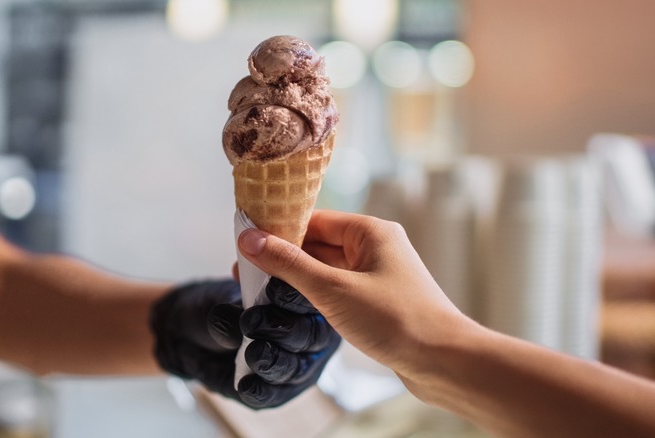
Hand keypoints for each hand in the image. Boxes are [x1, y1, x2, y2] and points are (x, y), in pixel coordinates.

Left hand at [149, 278, 339, 408]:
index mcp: (308, 302)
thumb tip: (234, 320)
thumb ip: (231, 310)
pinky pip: (276, 395)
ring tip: (252, 353)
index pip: (311, 298)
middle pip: (311, 335)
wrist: (202, 339)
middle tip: (251, 322)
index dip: (294, 294)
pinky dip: (261, 390)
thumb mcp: (221, 300)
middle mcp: (312, 335)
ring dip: (273, 361)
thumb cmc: (225, 309)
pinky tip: (246, 385)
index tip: (271, 289)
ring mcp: (300, 366)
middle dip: (282, 329)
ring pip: (296, 368)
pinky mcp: (280, 392)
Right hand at [236, 210, 471, 382]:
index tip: (246, 239)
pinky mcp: (378, 300)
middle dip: (283, 255)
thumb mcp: (333, 289)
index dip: (278, 227)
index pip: (313, 219)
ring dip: (297, 276)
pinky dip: (314, 293)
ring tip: (259, 285)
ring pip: (326, 267)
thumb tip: (249, 240)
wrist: (444, 362)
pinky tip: (292, 303)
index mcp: (370, 232)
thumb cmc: (398, 320)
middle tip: (244, 267)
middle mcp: (375, 247)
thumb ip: (289, 264)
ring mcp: (377, 275)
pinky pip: (338, 288)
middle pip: (318, 242)